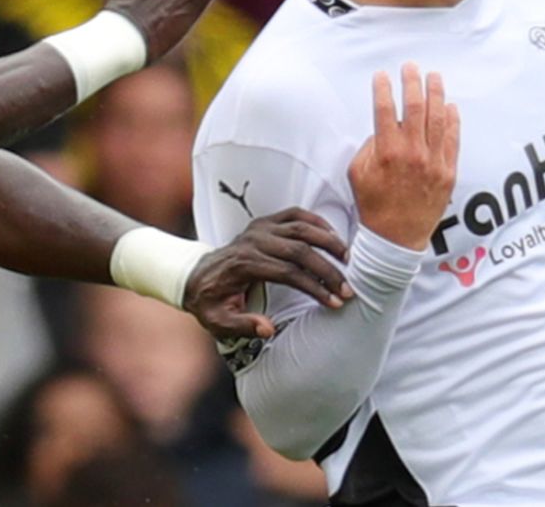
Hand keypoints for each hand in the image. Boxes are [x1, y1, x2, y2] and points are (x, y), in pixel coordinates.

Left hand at [183, 208, 352, 339]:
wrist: (195, 276)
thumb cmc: (210, 302)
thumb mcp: (217, 322)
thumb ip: (242, 326)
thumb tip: (268, 330)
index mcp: (244, 264)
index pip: (287, 273)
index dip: (314, 287)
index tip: (335, 302)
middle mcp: (253, 240)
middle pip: (300, 250)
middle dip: (328, 270)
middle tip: (348, 289)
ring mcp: (259, 227)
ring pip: (301, 227)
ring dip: (328, 241)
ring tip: (348, 259)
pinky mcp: (264, 221)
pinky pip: (295, 214)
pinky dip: (317, 222)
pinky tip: (333, 235)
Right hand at [349, 64, 459, 249]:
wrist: (396, 237)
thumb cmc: (374, 205)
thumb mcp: (357, 174)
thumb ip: (368, 147)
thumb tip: (382, 130)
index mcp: (386, 152)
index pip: (384, 110)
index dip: (383, 89)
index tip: (382, 75)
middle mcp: (412, 153)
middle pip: (415, 108)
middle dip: (412, 83)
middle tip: (411, 67)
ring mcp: (433, 162)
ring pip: (438, 119)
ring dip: (437, 94)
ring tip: (435, 77)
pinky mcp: (448, 172)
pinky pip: (453, 140)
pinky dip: (453, 121)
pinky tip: (451, 107)